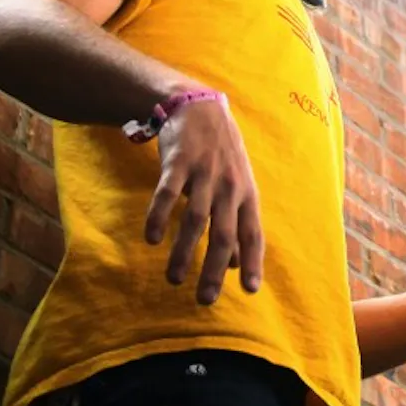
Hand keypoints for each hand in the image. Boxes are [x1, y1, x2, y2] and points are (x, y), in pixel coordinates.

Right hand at [143, 96, 264, 304]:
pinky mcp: (178, 162)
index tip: (249, 290)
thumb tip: (235, 264)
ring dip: (183, 252)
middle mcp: (229, 185)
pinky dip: (160, 217)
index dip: (252, 261)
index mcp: (246, 193)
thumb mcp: (238, 184)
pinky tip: (153, 239)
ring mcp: (204, 173)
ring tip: (173, 279)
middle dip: (214, 269)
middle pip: (224, 233)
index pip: (252, 232)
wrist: (200, 107)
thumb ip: (237, 221)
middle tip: (204, 299)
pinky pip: (168, 193)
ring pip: (195, 219)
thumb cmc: (222, 154)